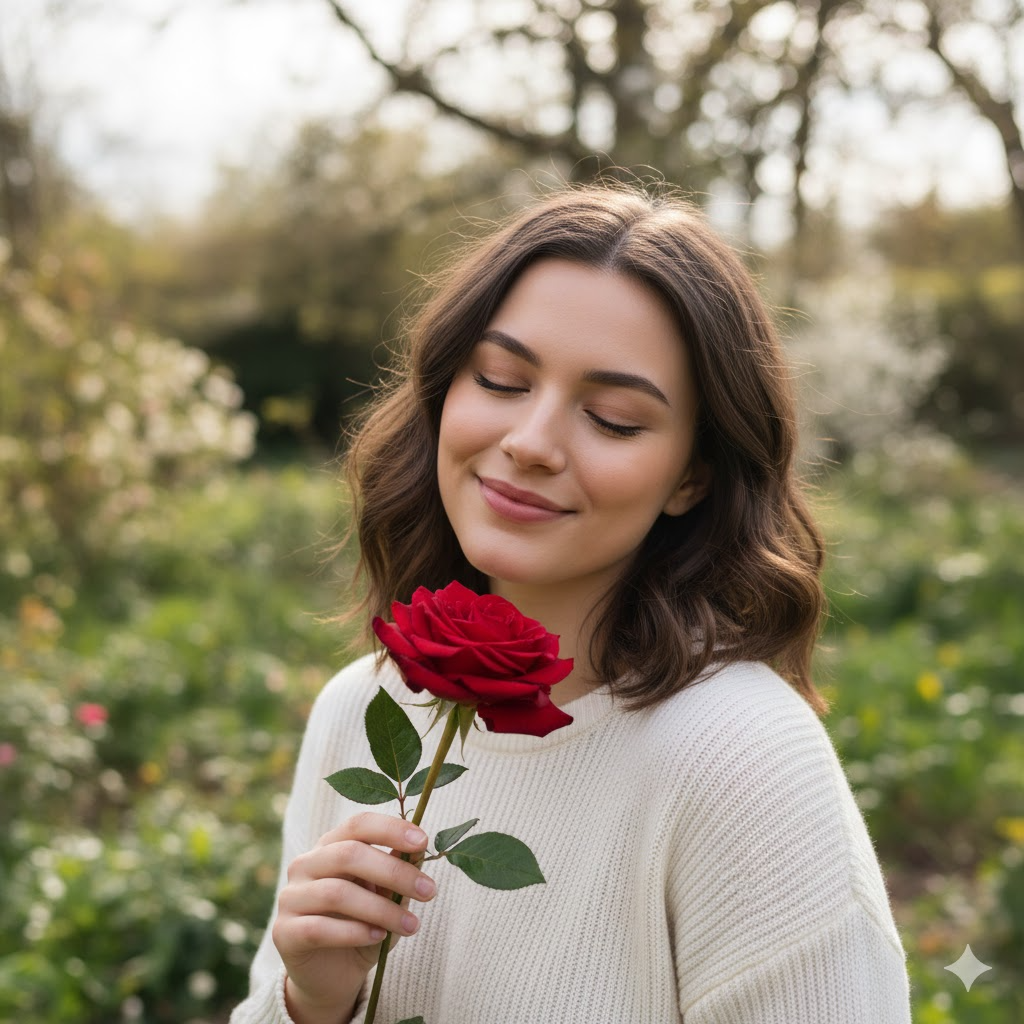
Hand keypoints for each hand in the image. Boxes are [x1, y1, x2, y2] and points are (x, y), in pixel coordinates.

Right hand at [272, 811, 436, 1023]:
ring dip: (381, 908)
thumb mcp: (386, 896)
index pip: (358, 825)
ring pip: (337, 893)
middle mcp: (305, 864)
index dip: (391, 829)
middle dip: (393, 872)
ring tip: (411, 924)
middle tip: (428, 891)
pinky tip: (378, 937)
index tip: (424, 842)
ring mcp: (290, 897)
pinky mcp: (283, 932)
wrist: (333, 976)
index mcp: (331, 846)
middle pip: (348, 854)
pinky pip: (319, 928)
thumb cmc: (364, 926)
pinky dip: (354, 932)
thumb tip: (419, 848)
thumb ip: (397, 870)